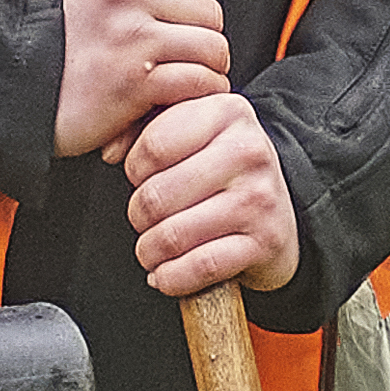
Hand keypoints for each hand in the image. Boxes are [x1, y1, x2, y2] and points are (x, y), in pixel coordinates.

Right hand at [53, 0, 231, 156]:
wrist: (18, 83)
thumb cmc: (67, 34)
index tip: (166, 4)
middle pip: (210, 7)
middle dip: (197, 33)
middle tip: (163, 50)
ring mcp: (131, 36)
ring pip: (212, 47)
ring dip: (201, 67)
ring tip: (169, 72)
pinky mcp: (136, 82)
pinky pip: (202, 82)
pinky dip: (196, 94)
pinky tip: (170, 95)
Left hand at [120, 91, 302, 298]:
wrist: (279, 213)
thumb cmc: (222, 172)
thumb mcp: (191, 131)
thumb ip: (144, 128)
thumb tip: (110, 151)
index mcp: (228, 112)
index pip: (152, 146)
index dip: (134, 171)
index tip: (143, 179)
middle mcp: (248, 150)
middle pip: (156, 195)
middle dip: (138, 216)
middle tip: (147, 219)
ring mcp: (260, 198)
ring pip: (172, 235)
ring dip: (150, 251)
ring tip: (153, 248)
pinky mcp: (265, 241)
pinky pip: (199, 267)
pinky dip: (171, 277)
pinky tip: (167, 272)